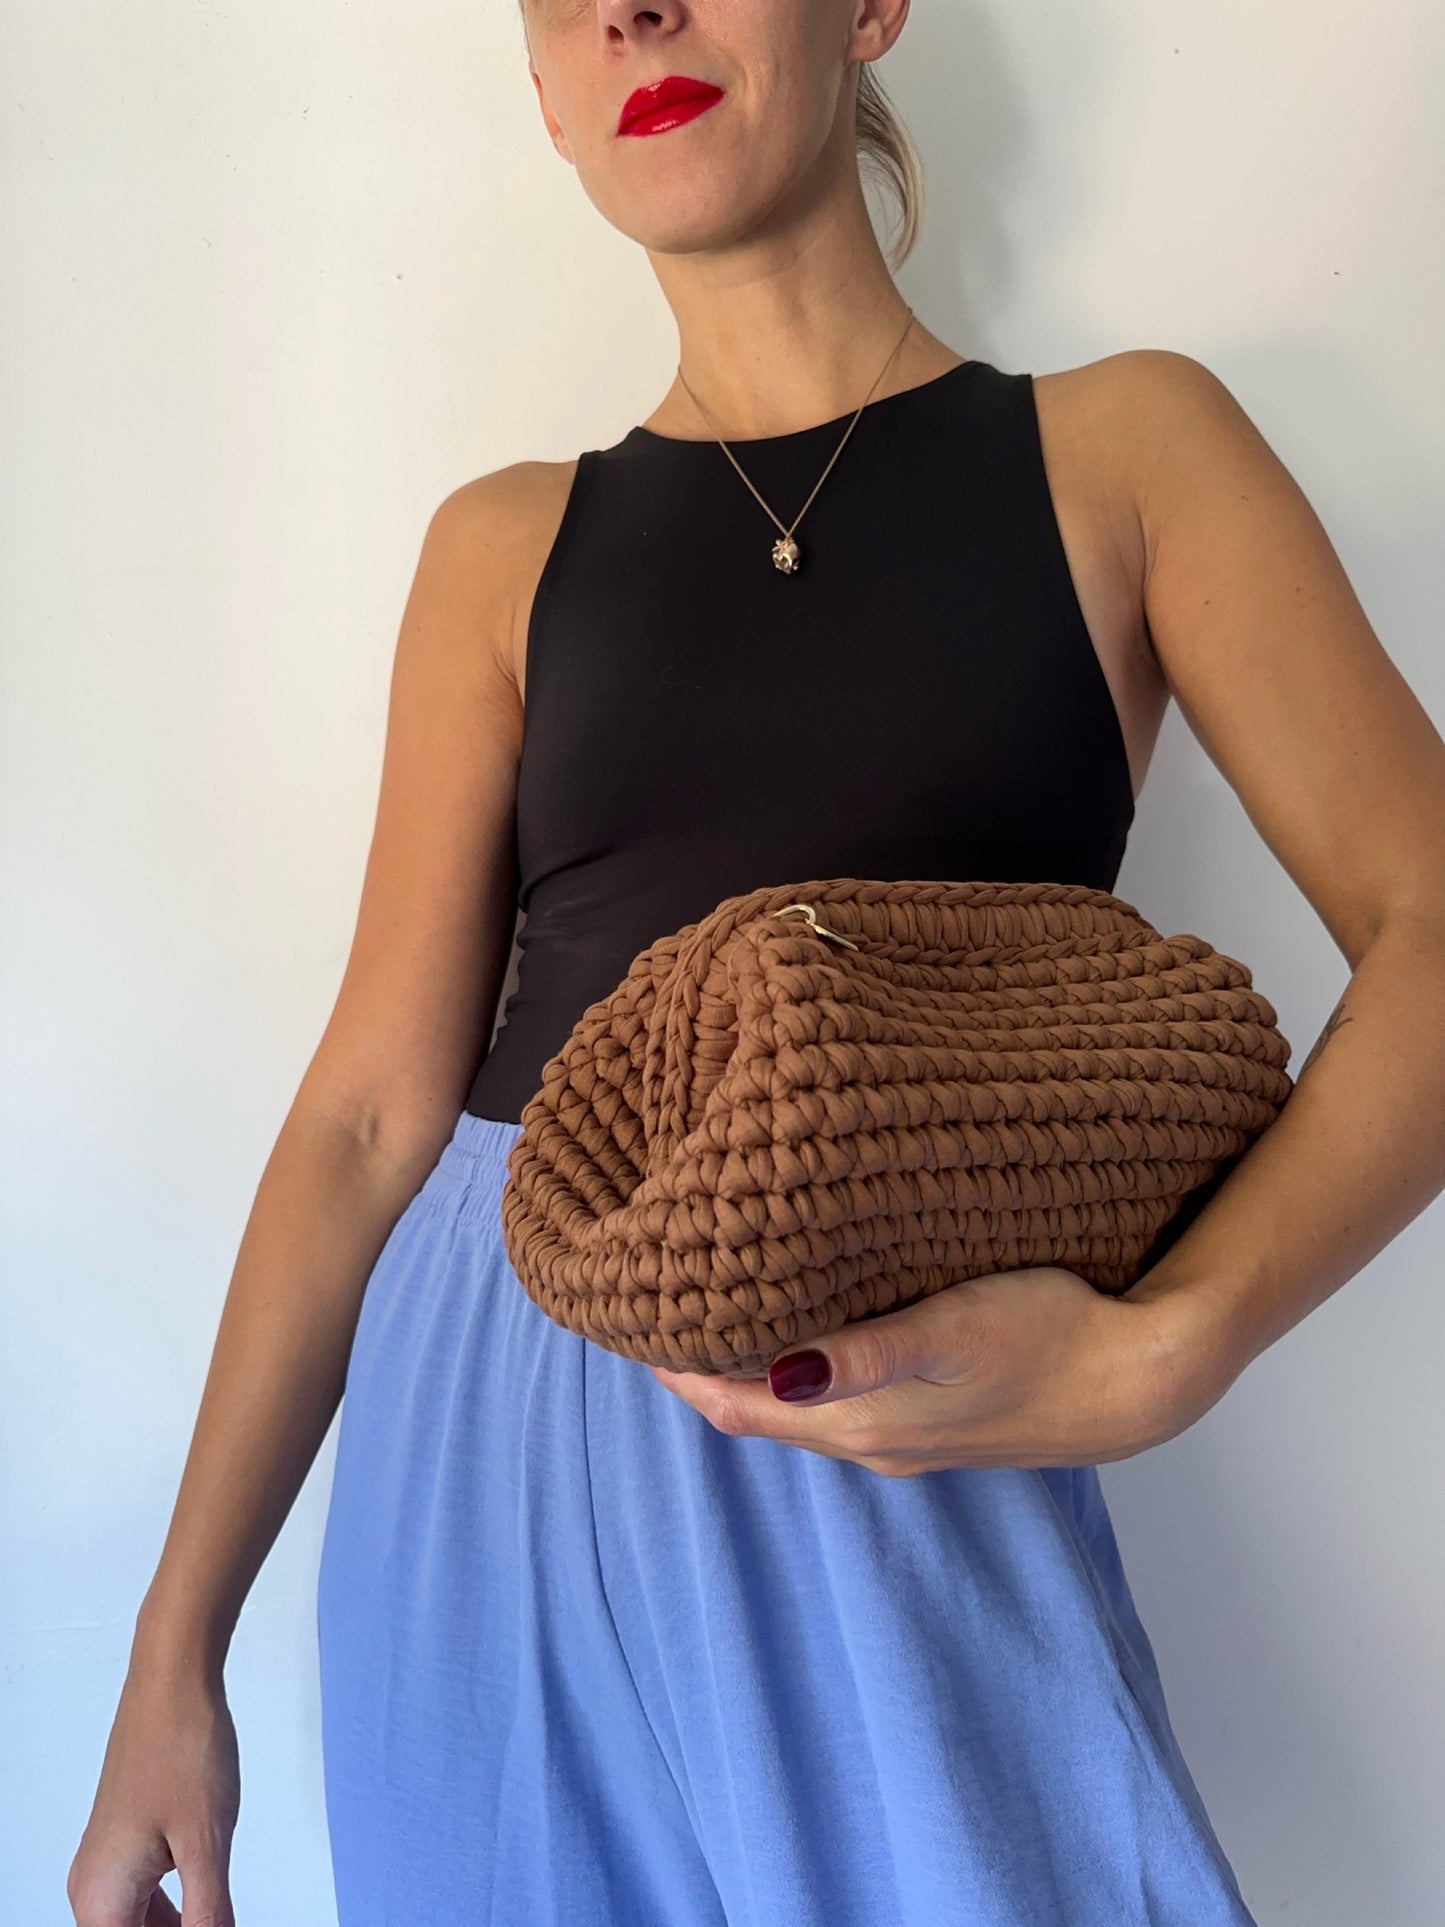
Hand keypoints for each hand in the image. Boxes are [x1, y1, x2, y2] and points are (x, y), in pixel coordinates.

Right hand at [67, 1660, 238, 1926]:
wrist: (172, 1682)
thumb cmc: (183, 1747)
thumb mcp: (207, 1845)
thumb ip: (209, 1915)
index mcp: (102, 1899)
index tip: (211, 1923)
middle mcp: (94, 1887)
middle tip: (218, 1918)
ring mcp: (108, 1863)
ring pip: (138, 1924)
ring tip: (217, 1915)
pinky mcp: (126, 1842)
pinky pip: (143, 1897)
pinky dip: (175, 1908)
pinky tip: (208, 1901)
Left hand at [647, 1266, 1202, 1473]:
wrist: (1136, 1382)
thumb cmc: (1048, 1338)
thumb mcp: (954, 1330)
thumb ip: (866, 1353)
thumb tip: (779, 1372)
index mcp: (861, 1424)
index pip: (734, 1403)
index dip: (675, 1367)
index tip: (630, 1315)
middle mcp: (870, 1443)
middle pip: (756, 1409)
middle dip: (701, 1363)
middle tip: (656, 1300)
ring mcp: (904, 1439)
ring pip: (796, 1406)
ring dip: (749, 1366)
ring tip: (712, 1307)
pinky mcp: (935, 1423)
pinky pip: (838, 1401)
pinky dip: (799, 1370)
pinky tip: (806, 1331)